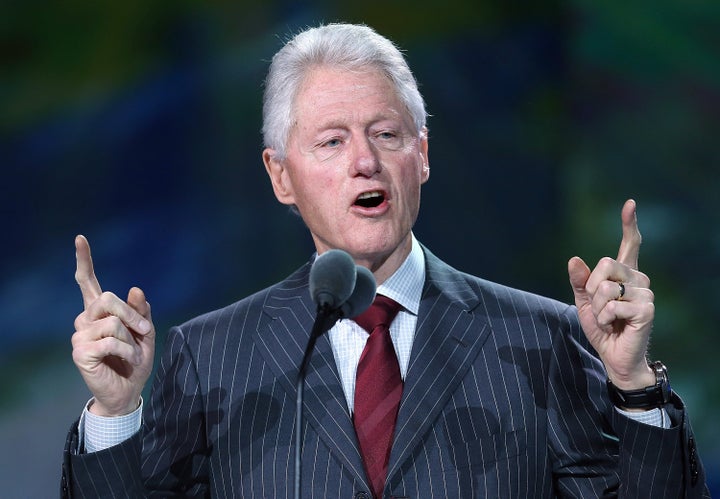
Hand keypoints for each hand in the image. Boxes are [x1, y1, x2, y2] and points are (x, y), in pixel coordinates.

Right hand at [71, 235, 155, 415]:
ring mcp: (80, 336)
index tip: (80, 238)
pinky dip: (127, 351)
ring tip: (131, 353)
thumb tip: (135, 289)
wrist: (129, 390)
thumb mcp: (145, 331)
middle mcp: (85, 320)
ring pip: (113, 322)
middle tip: (144, 330)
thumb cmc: (135, 359)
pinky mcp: (80, 352)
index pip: (87, 282)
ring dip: (131, 339)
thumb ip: (141, 310)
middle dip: (132, 314)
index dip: (84, 260)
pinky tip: (126, 359)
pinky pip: (111, 341)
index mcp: (99, 312)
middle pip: (108, 298)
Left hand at [568, 199, 655, 390]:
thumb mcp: (584, 302)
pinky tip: (614, 326)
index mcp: (624, 274)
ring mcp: (645, 293)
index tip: (630, 204)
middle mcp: (638, 278)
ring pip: (606, 287)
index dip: (629, 224)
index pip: (629, 244)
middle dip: (591, 288)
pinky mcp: (646, 309)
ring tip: (608, 320)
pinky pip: (612, 305)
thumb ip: (579, 281)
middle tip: (599, 308)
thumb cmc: (602, 328)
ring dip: (598, 308)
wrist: (614, 356)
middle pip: (605, 264)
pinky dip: (604, 318)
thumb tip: (574, 259)